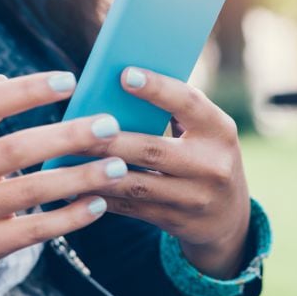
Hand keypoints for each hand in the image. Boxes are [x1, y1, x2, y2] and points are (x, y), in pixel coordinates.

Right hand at [0, 71, 131, 295]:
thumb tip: (6, 78)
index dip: (28, 90)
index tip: (70, 80)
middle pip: (17, 148)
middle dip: (68, 136)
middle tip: (110, 126)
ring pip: (32, 191)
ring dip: (80, 177)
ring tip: (118, 167)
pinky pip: (34, 229)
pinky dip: (70, 218)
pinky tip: (98, 204)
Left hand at [82, 68, 250, 279]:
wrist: (230, 218)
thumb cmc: (206, 157)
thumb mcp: (206, 132)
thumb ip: (176, 110)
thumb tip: (122, 81)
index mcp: (220, 130)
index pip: (189, 103)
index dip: (158, 88)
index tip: (125, 74)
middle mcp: (212, 165)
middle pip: (152, 148)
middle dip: (110, 138)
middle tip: (76, 125)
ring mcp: (195, 198)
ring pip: (136, 183)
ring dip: (97, 171)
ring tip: (66, 157)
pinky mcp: (176, 221)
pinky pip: (131, 208)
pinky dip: (101, 196)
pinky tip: (75, 186)